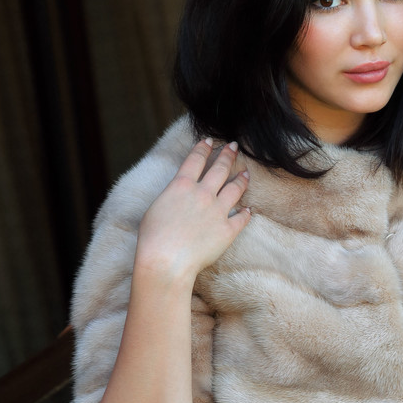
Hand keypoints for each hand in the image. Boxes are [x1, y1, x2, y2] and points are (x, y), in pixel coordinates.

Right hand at [136, 140, 250, 281]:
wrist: (166, 261)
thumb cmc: (153, 238)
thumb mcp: (155, 207)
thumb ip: (172, 195)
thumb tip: (179, 193)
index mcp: (182, 185)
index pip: (196, 159)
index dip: (204, 148)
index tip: (210, 141)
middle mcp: (202, 194)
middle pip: (220, 168)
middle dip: (228, 155)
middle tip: (234, 146)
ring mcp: (218, 211)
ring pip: (235, 188)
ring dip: (241, 179)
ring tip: (246, 172)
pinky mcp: (228, 230)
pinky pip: (242, 218)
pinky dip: (246, 212)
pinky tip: (248, 209)